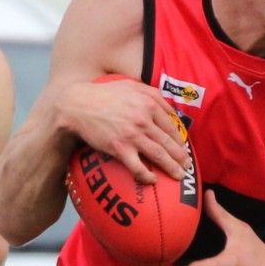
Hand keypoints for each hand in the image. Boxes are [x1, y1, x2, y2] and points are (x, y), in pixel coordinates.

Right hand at [59, 79, 189, 183]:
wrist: (77, 106)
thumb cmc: (103, 94)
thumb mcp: (130, 85)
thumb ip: (151, 93)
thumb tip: (167, 106)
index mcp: (149, 102)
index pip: (171, 125)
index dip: (180, 139)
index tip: (183, 148)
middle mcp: (143, 118)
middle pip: (169, 142)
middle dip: (181, 156)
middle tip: (187, 165)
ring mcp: (132, 135)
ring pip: (159, 155)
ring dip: (172, 168)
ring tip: (179, 175)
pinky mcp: (120, 148)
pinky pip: (138, 167)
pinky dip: (147, 176)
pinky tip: (153, 180)